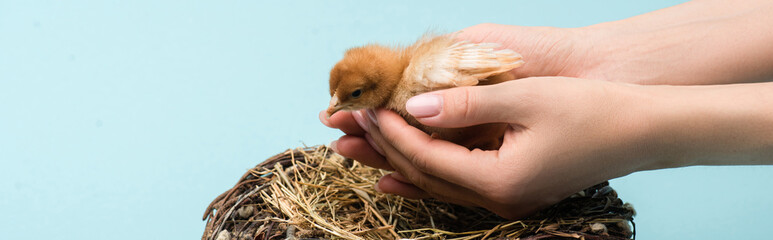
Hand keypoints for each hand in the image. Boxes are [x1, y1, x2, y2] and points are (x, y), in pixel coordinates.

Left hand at [361, 77, 659, 218]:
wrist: (641, 131)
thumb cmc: (591, 111)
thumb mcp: (525, 99)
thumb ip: (466, 105)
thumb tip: (415, 106)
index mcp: (499, 181)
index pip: (427, 157)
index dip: (392, 132)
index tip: (366, 108)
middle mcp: (498, 200)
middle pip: (424, 175)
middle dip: (384, 148)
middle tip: (349, 123)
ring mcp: (505, 200)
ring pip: (436, 184)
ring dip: (396, 162)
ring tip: (359, 149)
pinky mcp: (511, 191)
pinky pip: (454, 186)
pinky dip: (423, 175)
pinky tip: (397, 174)